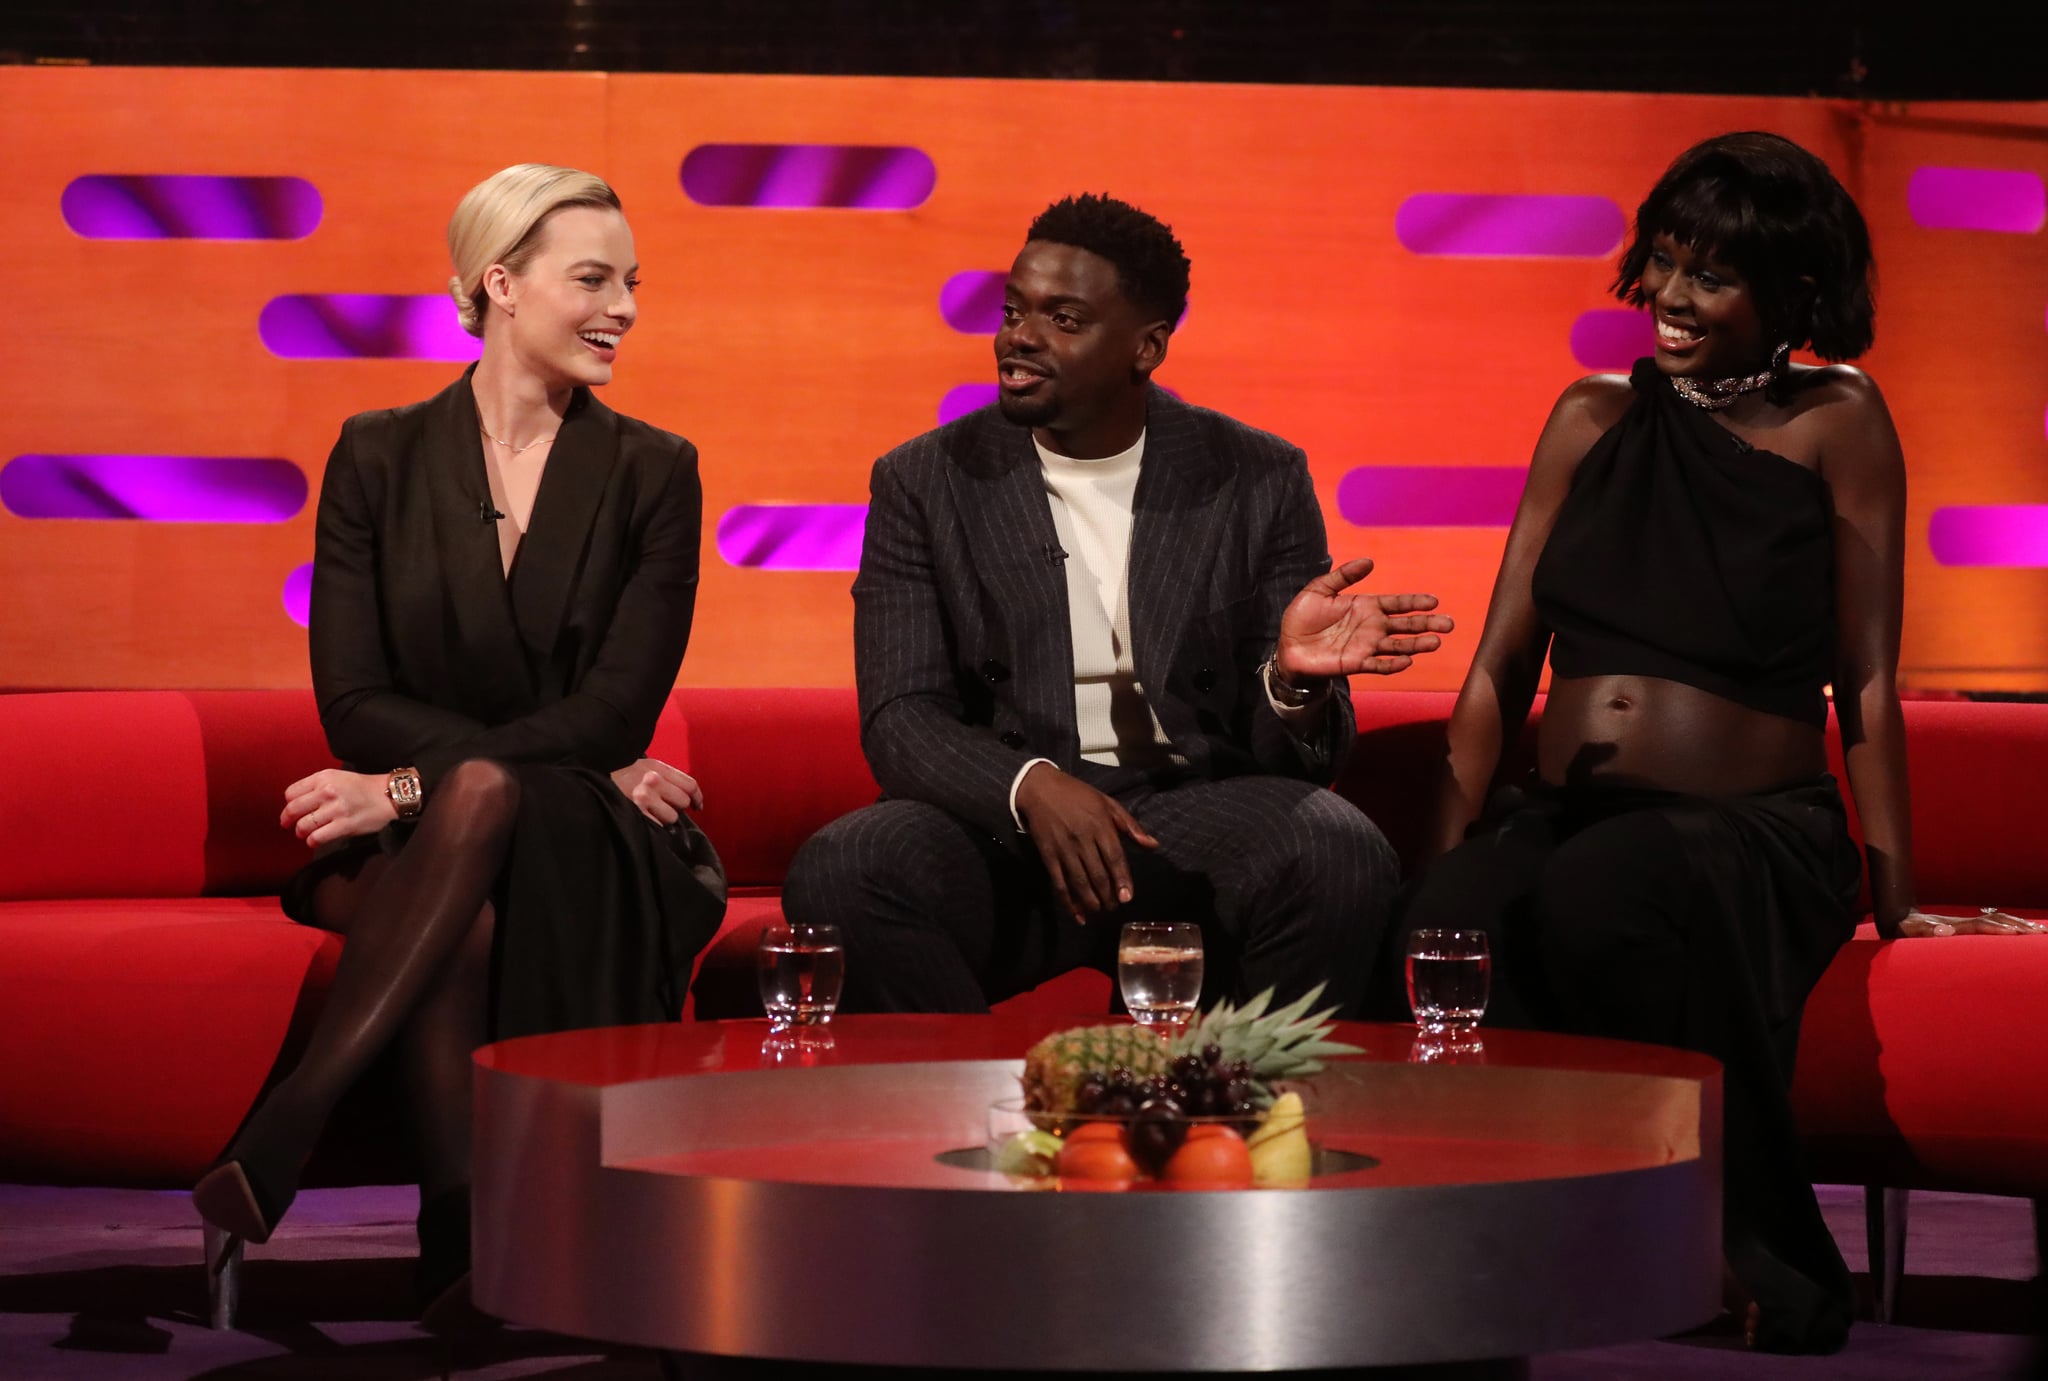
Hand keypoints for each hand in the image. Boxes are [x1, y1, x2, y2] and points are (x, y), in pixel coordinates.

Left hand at [281, 769, 397, 846]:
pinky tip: (314, 840)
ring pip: (304, 825)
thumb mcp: (337, 776)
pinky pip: (318, 837)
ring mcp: (336, 809)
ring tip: (303, 833)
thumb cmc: (362, 787)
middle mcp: (327, 792)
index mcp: (323, 778)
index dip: (288, 804)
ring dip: (300, 832)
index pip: (291, 793)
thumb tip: (296, 803)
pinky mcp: (344, 825)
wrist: (387, 795)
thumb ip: (316, 786)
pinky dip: (312, 841)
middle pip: (293, 809)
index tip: (291, 810)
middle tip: (288, 825)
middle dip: (287, 820)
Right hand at [610, 757, 702, 827]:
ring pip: (672, 817)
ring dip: (664, 817)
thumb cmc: (619, 776)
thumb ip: (664, 776)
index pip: (690, 784)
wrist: (590, 781)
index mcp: (656, 767)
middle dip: (676, 806)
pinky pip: (658, 826)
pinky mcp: (636, 813)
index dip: (697, 797)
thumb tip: (688, 794)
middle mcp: (652, 780)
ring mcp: (643, 797)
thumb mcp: (642, 767)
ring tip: (649, 811)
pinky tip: (643, 818)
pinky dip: (653, 825)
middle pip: (683, 801)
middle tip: (663, 806)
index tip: (697, 806)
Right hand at [1014, 762, 1158, 921]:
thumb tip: (1154, 845)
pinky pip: (1059, 883)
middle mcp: (1082, 838)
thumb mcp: (1107, 803)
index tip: (1128, 897)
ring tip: (1099, 911)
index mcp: (1100, 825)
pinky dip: (1068, 902)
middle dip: (1108, 896)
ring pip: (1079, 882)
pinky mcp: (1048, 855)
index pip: (1114, 857)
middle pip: (1098, 874)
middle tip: (1114, 907)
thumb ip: (1130, 826)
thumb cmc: (1078, 795)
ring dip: (1091, 901)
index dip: (1122, 879)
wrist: (1040, 788)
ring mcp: (1064, 848)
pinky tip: (1077, 915)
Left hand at [1277, 556, 1453, 682]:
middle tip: (1449, 624)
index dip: (1415, 602)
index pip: (1397, 604)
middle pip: (1406, 625)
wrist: (1287, 645)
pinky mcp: (1355, 664)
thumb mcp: (1319, 589)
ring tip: (1436, 642)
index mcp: (1366, 607)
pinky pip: (1378, 665)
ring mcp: (1366, 646)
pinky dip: (1393, 664)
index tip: (1434, 601)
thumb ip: (1343, 576)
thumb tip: (1370, 561)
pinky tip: (1407, 661)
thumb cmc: (1302, 617)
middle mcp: (1371, 627)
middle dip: (1427, 624)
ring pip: (1398, 646)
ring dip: (1417, 645)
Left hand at [1893, 907, 2047, 938]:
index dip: (1999, 929)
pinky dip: (2011, 926)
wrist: (1899, 918)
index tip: (2018, 934)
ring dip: (2020, 925)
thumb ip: (1926, 931)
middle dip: (2019, 927)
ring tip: (2041, 931)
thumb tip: (1944, 931)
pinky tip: (2023, 931)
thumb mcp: (1911, 931)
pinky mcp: (1967, 927)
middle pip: (1997, 921)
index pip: (1982, 926)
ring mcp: (1967, 923)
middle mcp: (1964, 922)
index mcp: (1955, 926)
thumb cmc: (1905, 929)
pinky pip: (1994, 925)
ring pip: (1999, 921)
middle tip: (2041, 933)